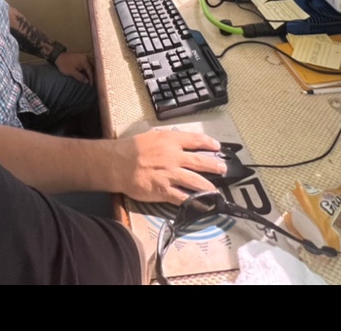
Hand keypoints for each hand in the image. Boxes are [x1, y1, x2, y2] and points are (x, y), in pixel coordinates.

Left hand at [55, 51, 93, 83]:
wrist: (58, 57)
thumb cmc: (65, 64)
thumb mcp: (72, 72)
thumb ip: (80, 77)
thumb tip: (87, 82)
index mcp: (85, 60)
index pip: (90, 71)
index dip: (91, 79)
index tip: (91, 85)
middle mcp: (86, 58)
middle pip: (91, 68)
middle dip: (91, 75)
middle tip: (91, 83)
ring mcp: (83, 57)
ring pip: (89, 66)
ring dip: (89, 72)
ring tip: (89, 80)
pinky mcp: (80, 58)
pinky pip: (86, 64)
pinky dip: (86, 69)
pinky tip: (85, 74)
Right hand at [109, 131, 224, 205]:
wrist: (117, 163)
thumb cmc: (131, 148)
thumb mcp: (152, 136)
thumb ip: (168, 140)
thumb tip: (180, 142)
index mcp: (171, 141)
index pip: (195, 140)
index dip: (209, 143)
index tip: (217, 147)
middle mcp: (174, 157)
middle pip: (200, 161)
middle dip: (214, 166)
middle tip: (222, 169)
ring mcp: (170, 174)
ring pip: (196, 181)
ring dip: (208, 186)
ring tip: (216, 190)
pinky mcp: (164, 190)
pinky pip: (183, 198)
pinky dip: (194, 202)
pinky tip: (202, 204)